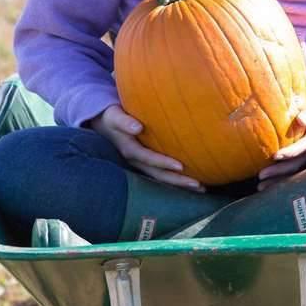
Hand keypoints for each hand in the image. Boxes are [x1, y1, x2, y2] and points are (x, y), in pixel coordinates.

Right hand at [90, 104, 205, 189]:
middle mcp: (136, 161)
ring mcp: (141, 164)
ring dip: (180, 184)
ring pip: (162, 178)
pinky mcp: (145, 163)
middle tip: (199, 186)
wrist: (104, 124)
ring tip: (202, 189)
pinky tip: (192, 182)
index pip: (149, 159)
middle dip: (178, 181)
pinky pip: (162, 174)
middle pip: (159, 175)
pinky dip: (176, 179)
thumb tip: (138, 127)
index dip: (164, 163)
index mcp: (130, 150)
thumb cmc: (111, 116)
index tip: (181, 166)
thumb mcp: (114, 116)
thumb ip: (124, 121)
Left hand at [257, 98, 305, 188]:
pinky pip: (287, 170)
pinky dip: (276, 178)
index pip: (302, 148)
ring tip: (260, 187)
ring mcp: (303, 156)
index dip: (290, 153)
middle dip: (278, 172)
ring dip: (276, 180)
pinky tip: (263, 184)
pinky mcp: (297, 158)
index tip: (275, 155)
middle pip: (294, 165)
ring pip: (290, 171)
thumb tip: (300, 119)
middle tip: (261, 176)